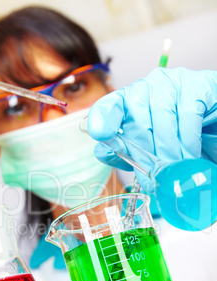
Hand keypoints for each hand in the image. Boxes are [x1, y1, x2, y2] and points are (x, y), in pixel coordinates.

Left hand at [87, 67, 216, 189]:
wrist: (211, 129)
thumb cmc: (176, 138)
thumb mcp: (147, 148)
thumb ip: (124, 151)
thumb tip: (103, 152)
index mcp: (128, 102)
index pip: (109, 107)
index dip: (103, 119)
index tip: (100, 133)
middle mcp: (146, 87)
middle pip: (137, 119)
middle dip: (146, 152)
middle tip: (155, 174)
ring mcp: (172, 82)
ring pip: (162, 117)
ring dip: (169, 150)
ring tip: (174, 168)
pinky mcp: (197, 85)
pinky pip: (188, 114)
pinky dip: (188, 141)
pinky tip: (189, 155)